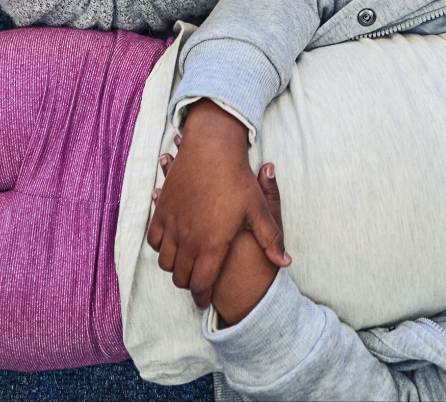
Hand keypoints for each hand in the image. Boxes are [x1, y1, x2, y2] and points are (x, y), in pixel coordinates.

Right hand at [147, 99, 289, 309]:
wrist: (212, 148)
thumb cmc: (237, 178)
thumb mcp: (258, 209)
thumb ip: (271, 239)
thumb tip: (286, 263)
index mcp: (212, 245)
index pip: (201, 285)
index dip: (203, 298)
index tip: (205, 301)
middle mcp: (188, 240)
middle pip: (181, 278)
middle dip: (189, 284)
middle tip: (197, 282)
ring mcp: (172, 225)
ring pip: (165, 262)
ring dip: (174, 267)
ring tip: (186, 263)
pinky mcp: (162, 211)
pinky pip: (154, 240)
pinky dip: (161, 247)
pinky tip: (172, 243)